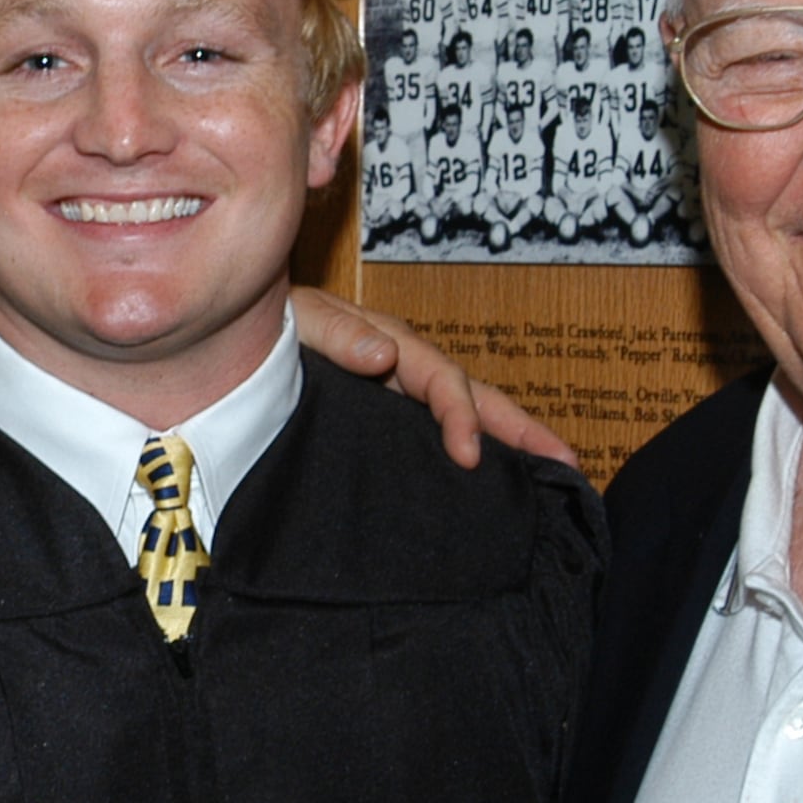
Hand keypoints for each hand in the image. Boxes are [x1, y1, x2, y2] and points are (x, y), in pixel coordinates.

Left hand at [291, 289, 580, 472]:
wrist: (234, 341)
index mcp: (391, 344)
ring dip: (509, 442)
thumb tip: (386, 356)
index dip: (461, 416)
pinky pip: (432, 436)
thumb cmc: (266, 326)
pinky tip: (487, 482)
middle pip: (476, 398)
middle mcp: (405, 368)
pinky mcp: (382, 421)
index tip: (469, 456)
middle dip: (523, 429)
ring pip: (465, 417)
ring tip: (551, 473)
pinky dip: (470, 451)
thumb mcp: (299, 319)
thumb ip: (338, 334)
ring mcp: (398, 396)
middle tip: (568, 463)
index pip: (441, 380)